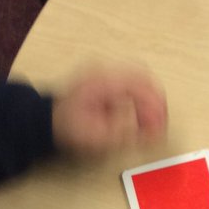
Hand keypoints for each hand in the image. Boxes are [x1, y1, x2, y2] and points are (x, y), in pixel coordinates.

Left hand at [51, 66, 166, 156]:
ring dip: (151, 102)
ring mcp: (106, 71)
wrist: (48, 120)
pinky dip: (142, 100)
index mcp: (102, 81)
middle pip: (144, 77)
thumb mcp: (96, 138)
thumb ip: (125, 134)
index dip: (155, 107)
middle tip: (160, 125)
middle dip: (157, 103)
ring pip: (142, 79)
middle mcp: (104, 70)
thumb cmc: (66, 127)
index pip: (140, 85)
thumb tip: (151, 132)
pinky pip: (133, 84)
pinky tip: (141, 117)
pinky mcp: (107, 78)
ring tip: (152, 123)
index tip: (159, 127)